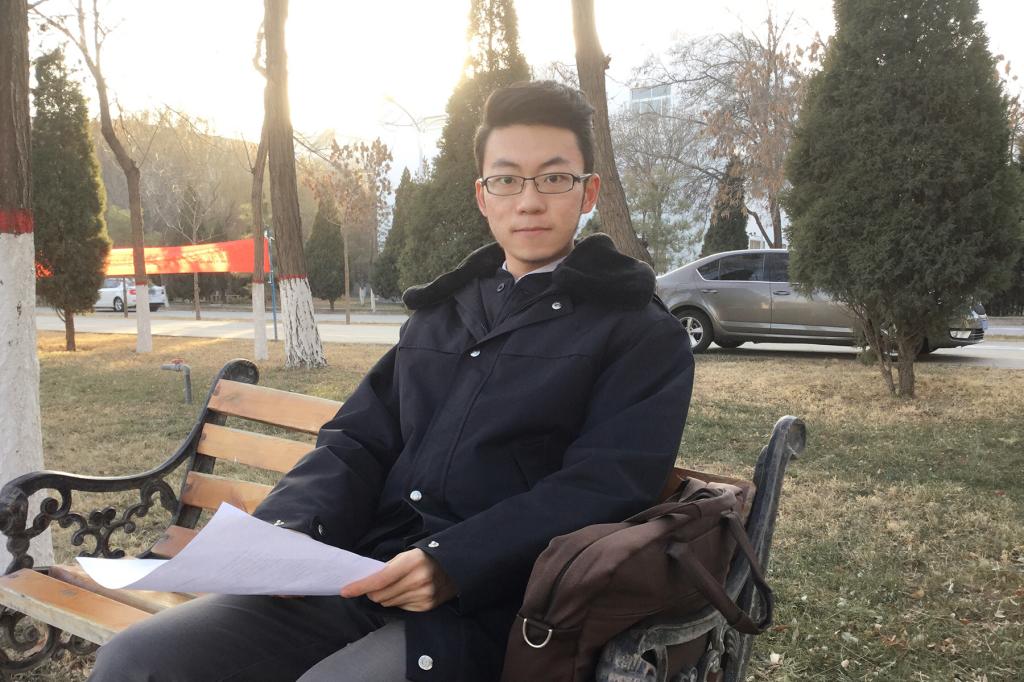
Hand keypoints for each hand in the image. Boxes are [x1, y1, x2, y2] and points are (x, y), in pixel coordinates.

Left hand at [341, 548, 456, 611]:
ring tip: (398, 586)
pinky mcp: (426, 606)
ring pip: (388, 603)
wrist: (454, 568)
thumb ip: (388, 567)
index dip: (360, 586)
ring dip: (386, 596)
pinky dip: (399, 601)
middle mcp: (418, 580)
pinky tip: (409, 592)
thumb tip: (367, 582)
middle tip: (377, 585)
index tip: (345, 591)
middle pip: (380, 595)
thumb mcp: (408, 554)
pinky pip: (400, 608)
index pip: (379, 579)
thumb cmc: (426, 558)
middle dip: (373, 591)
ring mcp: (424, 595)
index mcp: (412, 562)